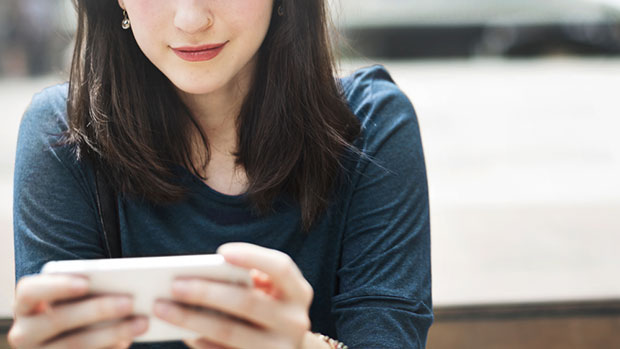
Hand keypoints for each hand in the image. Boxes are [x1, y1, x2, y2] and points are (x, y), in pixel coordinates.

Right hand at [8, 273, 147, 348]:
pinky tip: (128, 340)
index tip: (86, 282)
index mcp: (26, 304)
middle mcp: (25, 332)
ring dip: (112, 333)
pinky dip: (109, 348)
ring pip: (74, 345)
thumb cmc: (74, 304)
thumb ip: (89, 287)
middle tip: (131, 301)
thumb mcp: (75, 296)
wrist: (61, 337)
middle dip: (97, 309)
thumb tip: (125, 286)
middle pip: (58, 319)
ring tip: (142, 322)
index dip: (57, 286)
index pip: (31, 292)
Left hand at [153, 243, 313, 348]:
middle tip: (173, 285)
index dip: (252, 257)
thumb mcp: (272, 291)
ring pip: (230, 332)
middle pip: (247, 302)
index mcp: (298, 292)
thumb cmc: (270, 308)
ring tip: (163, 308)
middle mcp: (295, 321)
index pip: (281, 268)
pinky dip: (200, 343)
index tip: (220, 252)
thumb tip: (201, 276)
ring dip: (192, 319)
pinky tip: (181, 332)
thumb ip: (250, 279)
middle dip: (207, 292)